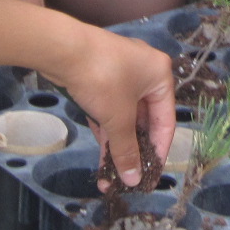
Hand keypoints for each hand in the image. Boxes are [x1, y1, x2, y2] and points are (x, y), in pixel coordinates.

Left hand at [49, 25, 175, 188]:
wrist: (63, 48)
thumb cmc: (103, 80)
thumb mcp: (118, 119)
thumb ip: (127, 151)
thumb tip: (133, 181)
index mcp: (160, 75)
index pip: (166, 121)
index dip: (159, 150)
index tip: (151, 175)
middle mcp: (144, 71)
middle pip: (143, 120)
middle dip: (132, 150)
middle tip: (127, 177)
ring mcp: (120, 72)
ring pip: (123, 116)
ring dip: (117, 144)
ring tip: (109, 175)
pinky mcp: (100, 75)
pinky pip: (109, 108)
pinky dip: (106, 129)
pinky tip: (101, 155)